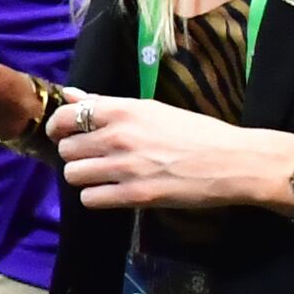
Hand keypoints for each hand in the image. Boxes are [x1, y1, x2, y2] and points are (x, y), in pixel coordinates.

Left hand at [50, 95, 293, 215]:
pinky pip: (90, 198)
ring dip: (84, 177)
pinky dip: (97, 197)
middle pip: (66, 150)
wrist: (234, 161)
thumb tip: (70, 94)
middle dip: (75, 155)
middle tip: (94, 158)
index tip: (65, 134)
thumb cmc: (196, 132)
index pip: (64, 116)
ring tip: (103, 176)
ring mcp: (126, 167)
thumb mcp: (152, 109)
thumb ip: (107, 104)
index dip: (58, 128)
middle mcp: (118, 136)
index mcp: (122, 111)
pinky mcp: (136, 195)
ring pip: (73, 175)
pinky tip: (113, 192)